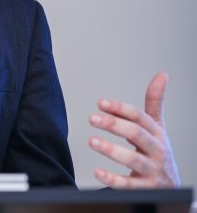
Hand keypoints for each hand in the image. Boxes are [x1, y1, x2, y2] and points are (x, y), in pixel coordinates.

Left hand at [88, 72, 179, 187]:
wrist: (172, 188)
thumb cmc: (158, 152)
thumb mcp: (158, 127)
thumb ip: (154, 102)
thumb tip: (162, 74)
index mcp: (157, 133)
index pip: (140, 117)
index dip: (121, 109)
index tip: (100, 103)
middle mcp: (157, 151)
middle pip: (137, 134)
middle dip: (114, 125)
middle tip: (92, 118)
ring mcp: (153, 171)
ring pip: (134, 159)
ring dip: (112, 150)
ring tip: (92, 141)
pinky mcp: (147, 189)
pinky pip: (130, 185)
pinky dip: (113, 179)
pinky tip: (98, 172)